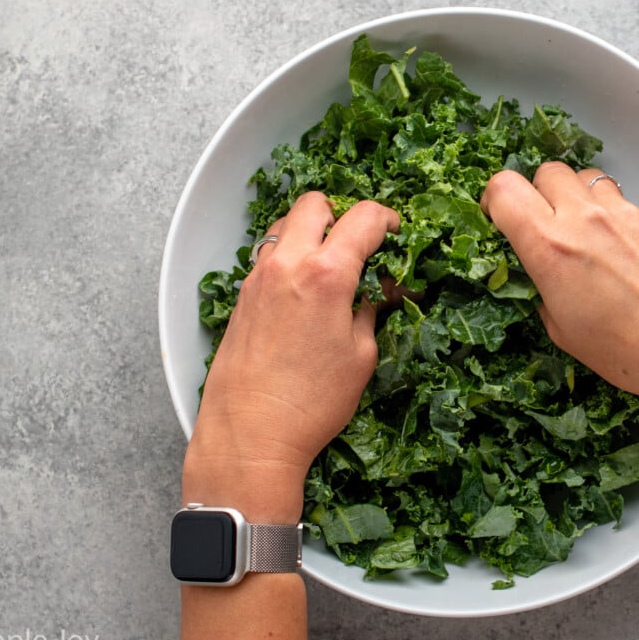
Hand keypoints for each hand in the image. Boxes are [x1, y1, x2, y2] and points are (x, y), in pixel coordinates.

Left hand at [183, 192, 399, 520]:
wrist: (251, 435)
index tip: (396, 233)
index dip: (389, 220)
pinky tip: (304, 293)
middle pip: (315, 204)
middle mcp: (287, 264)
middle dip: (344, 215)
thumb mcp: (361, 355)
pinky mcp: (242, 297)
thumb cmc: (311, 403)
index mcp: (326, 273)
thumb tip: (382, 293)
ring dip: (311, 233)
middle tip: (361, 245)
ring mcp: (258, 278)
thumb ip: (373, 311)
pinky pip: (267, 256)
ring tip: (331, 267)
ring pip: (284, 225)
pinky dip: (289, 258)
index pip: (364, 217)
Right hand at [480, 162, 638, 412]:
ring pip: (586, 178)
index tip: (498, 216)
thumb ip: (544, 290)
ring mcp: (623, 213)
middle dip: (538, 193)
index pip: (504, 189)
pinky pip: (621, 200)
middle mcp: (584, 219)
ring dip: (577, 197)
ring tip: (585, 231)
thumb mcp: (564, 331)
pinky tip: (623, 251)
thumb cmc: (631, 351)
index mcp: (550, 247)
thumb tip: (542, 276)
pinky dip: (613, 216)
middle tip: (543, 224)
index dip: (495, 200)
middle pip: (546, 172)